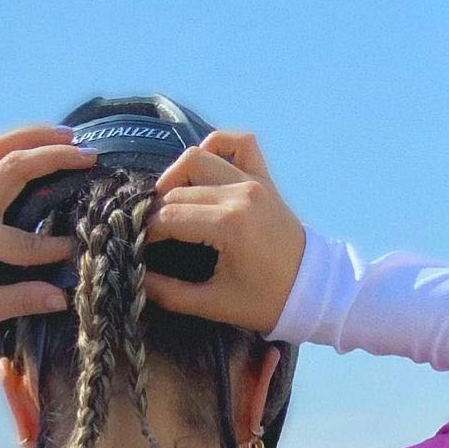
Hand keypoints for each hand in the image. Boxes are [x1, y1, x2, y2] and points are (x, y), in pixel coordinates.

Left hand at [0, 125, 97, 335]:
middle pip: (14, 167)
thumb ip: (20, 300)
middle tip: (88, 154)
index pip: (25, 242)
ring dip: (30, 136)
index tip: (79, 252)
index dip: (54, 250)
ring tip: (64, 134)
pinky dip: (5, 145)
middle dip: (53, 156)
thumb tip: (61, 297)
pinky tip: (25, 145)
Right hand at [142, 130, 304, 336]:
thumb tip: (137, 279)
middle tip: (145, 232)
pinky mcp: (264, 178)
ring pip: (198, 158)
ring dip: (175, 177)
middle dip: (154, 210)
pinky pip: (238, 142)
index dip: (145, 233)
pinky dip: (216, 145)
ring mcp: (254, 181)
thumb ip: (170, 293)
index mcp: (228, 226)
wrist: (313, 290)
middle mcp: (239, 194)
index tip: (136, 247)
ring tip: (166, 202)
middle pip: (177, 190)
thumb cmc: (265, 302)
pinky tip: (202, 167)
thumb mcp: (214, 305)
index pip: (168, 218)